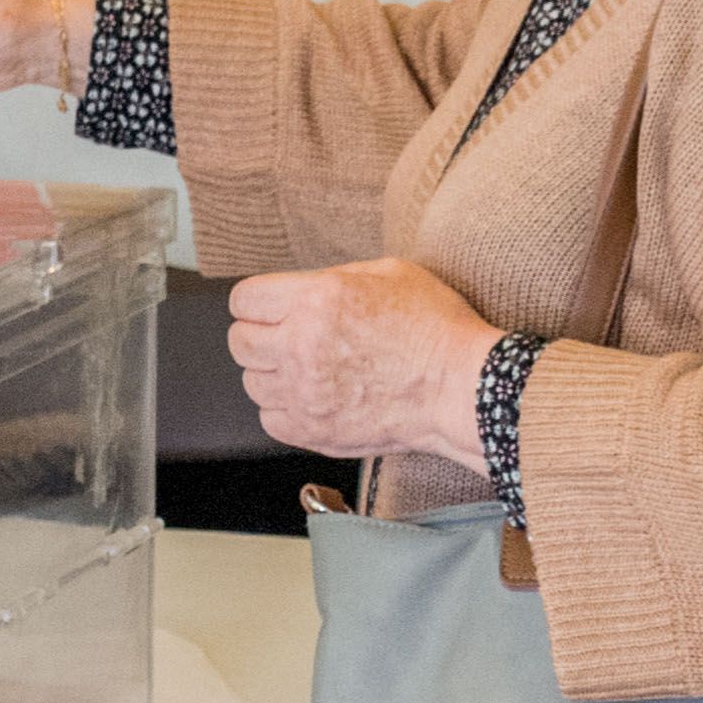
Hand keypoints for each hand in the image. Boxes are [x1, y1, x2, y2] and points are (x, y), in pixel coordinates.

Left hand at [225, 258, 499, 462]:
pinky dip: (285, 409)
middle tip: (286, 338)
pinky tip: (313, 398)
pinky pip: (269, 419)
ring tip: (307, 370)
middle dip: (260, 335)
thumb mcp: (389, 273)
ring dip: (273, 374)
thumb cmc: (436, 329)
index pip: (244, 300)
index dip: (256, 303)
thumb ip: (334, 278)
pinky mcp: (312, 430)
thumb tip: (303, 290)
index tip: (267, 309)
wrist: (462, 387)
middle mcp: (301, 345)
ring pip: (251, 382)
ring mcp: (304, 392)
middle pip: (239, 342)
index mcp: (316, 300)